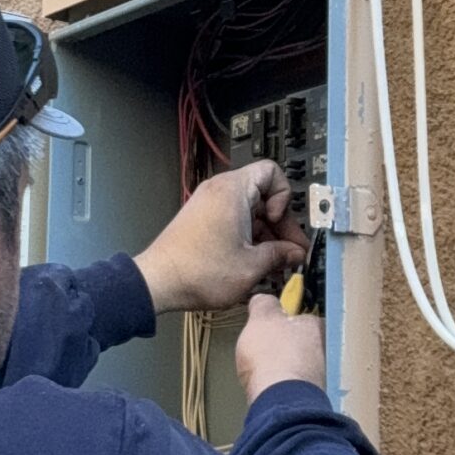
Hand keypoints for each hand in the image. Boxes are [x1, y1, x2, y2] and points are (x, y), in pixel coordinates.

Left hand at [135, 162, 307, 315]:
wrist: (159, 282)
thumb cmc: (197, 271)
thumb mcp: (251, 266)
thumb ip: (280, 255)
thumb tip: (295, 253)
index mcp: (233, 191)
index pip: (272, 172)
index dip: (284, 197)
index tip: (278, 223)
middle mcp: (220, 191)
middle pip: (263, 196)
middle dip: (279, 226)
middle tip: (290, 253)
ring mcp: (210, 205)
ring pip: (250, 212)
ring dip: (265, 236)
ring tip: (274, 265)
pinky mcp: (203, 220)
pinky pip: (235, 221)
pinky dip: (248, 238)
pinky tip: (255, 264)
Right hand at [236, 294, 326, 402]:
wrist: (279, 399)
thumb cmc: (271, 353)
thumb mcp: (261, 318)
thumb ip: (263, 305)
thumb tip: (263, 300)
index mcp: (315, 325)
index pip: (302, 317)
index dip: (282, 320)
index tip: (267, 326)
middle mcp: (323, 349)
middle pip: (300, 342)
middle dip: (283, 346)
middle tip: (261, 350)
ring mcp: (319, 375)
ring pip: (297, 365)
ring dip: (282, 367)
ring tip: (262, 372)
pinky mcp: (309, 397)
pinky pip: (293, 385)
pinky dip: (282, 385)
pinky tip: (268, 388)